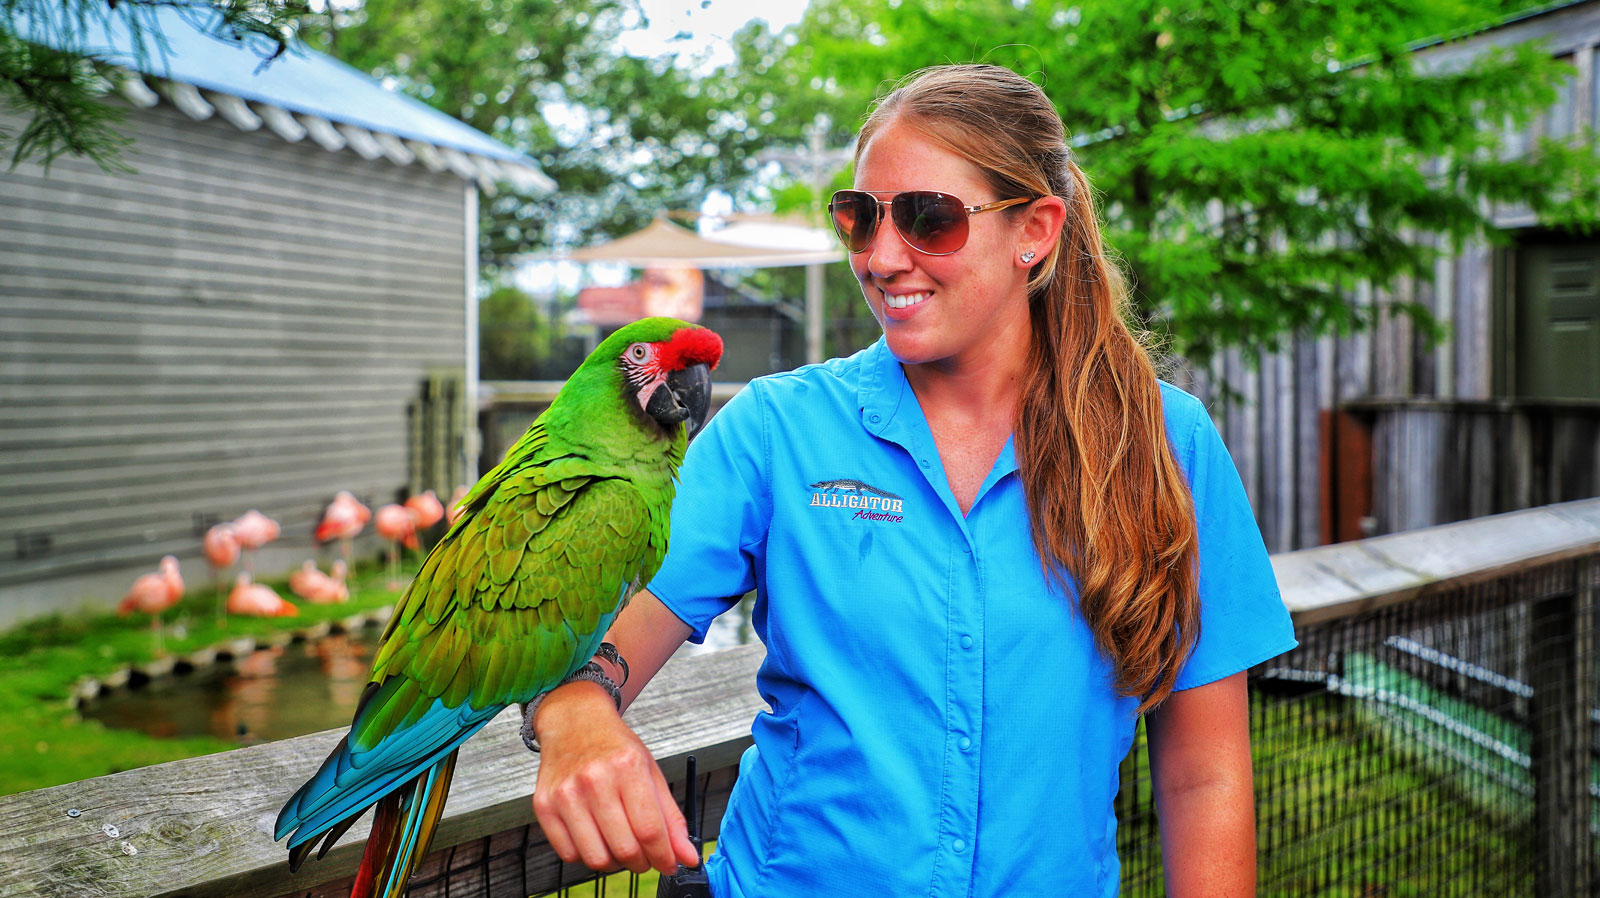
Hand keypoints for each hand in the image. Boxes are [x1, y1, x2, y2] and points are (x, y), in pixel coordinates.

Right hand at [531, 681, 701, 875]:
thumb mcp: (651, 772)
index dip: (664, 856)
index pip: (650, 830)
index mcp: (628, 767)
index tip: (671, 864)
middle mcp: (594, 780)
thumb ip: (671, 818)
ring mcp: (565, 794)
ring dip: (615, 863)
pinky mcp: (544, 806)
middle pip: (624, 848)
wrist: (574, 722)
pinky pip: (569, 854)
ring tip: (621, 845)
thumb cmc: (615, 747)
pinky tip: (597, 838)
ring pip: (596, 858)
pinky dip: (588, 855)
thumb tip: (687, 857)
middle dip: (642, 862)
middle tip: (646, 856)